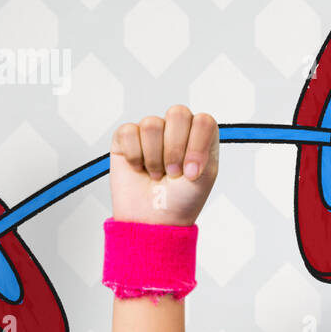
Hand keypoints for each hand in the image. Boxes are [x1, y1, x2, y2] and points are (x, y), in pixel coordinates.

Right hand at [110, 106, 219, 225]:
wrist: (153, 219)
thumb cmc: (181, 199)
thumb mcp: (203, 179)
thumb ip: (203, 155)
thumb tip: (186, 150)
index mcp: (200, 135)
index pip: (203, 121)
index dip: (196, 146)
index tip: (191, 173)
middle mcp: (177, 129)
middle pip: (178, 113)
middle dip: (174, 150)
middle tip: (172, 173)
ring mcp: (152, 131)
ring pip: (152, 124)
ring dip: (154, 157)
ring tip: (156, 173)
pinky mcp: (127, 137)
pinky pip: (129, 131)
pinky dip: (134, 156)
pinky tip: (138, 167)